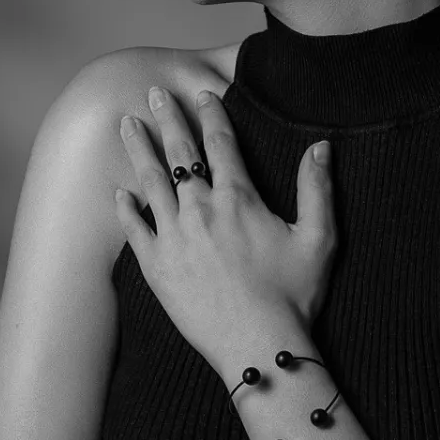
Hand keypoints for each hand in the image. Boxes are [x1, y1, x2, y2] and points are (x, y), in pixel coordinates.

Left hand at [114, 86, 338, 375]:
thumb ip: (317, 189)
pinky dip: (125, 209)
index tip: (201, 93)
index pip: (221, 143)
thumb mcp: (318, 239)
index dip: (211, 114)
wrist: (258, 345)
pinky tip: (118, 193)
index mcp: (238, 198)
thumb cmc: (292, 296)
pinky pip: (134, 230)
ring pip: (150, 182)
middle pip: (179, 153)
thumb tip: (321, 147)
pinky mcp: (156, 267)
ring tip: (126, 124)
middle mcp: (201, 210)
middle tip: (154, 93)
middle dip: (168, 118)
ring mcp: (174, 237)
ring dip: (138, 150)